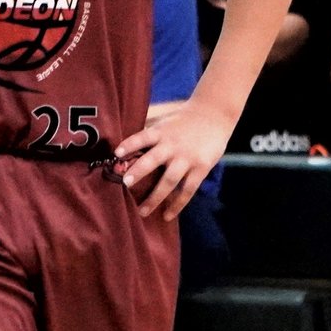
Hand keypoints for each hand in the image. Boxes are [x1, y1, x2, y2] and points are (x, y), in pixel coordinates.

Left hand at [114, 94, 230, 220]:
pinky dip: (177, 204)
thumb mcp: (165, 121)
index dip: (129, 144)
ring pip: (169, 180)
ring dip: (155, 197)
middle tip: (125, 184)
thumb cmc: (183, 120)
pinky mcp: (201, 168)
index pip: (142, 137)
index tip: (116, 154)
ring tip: (142, 211)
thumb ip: (149, 134)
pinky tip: (167, 215)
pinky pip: (187, 190)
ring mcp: (187, 158)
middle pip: (153, 159)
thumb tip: (122, 147)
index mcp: (161, 132)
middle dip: (139, 172)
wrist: (214, 114)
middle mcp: (173, 145)